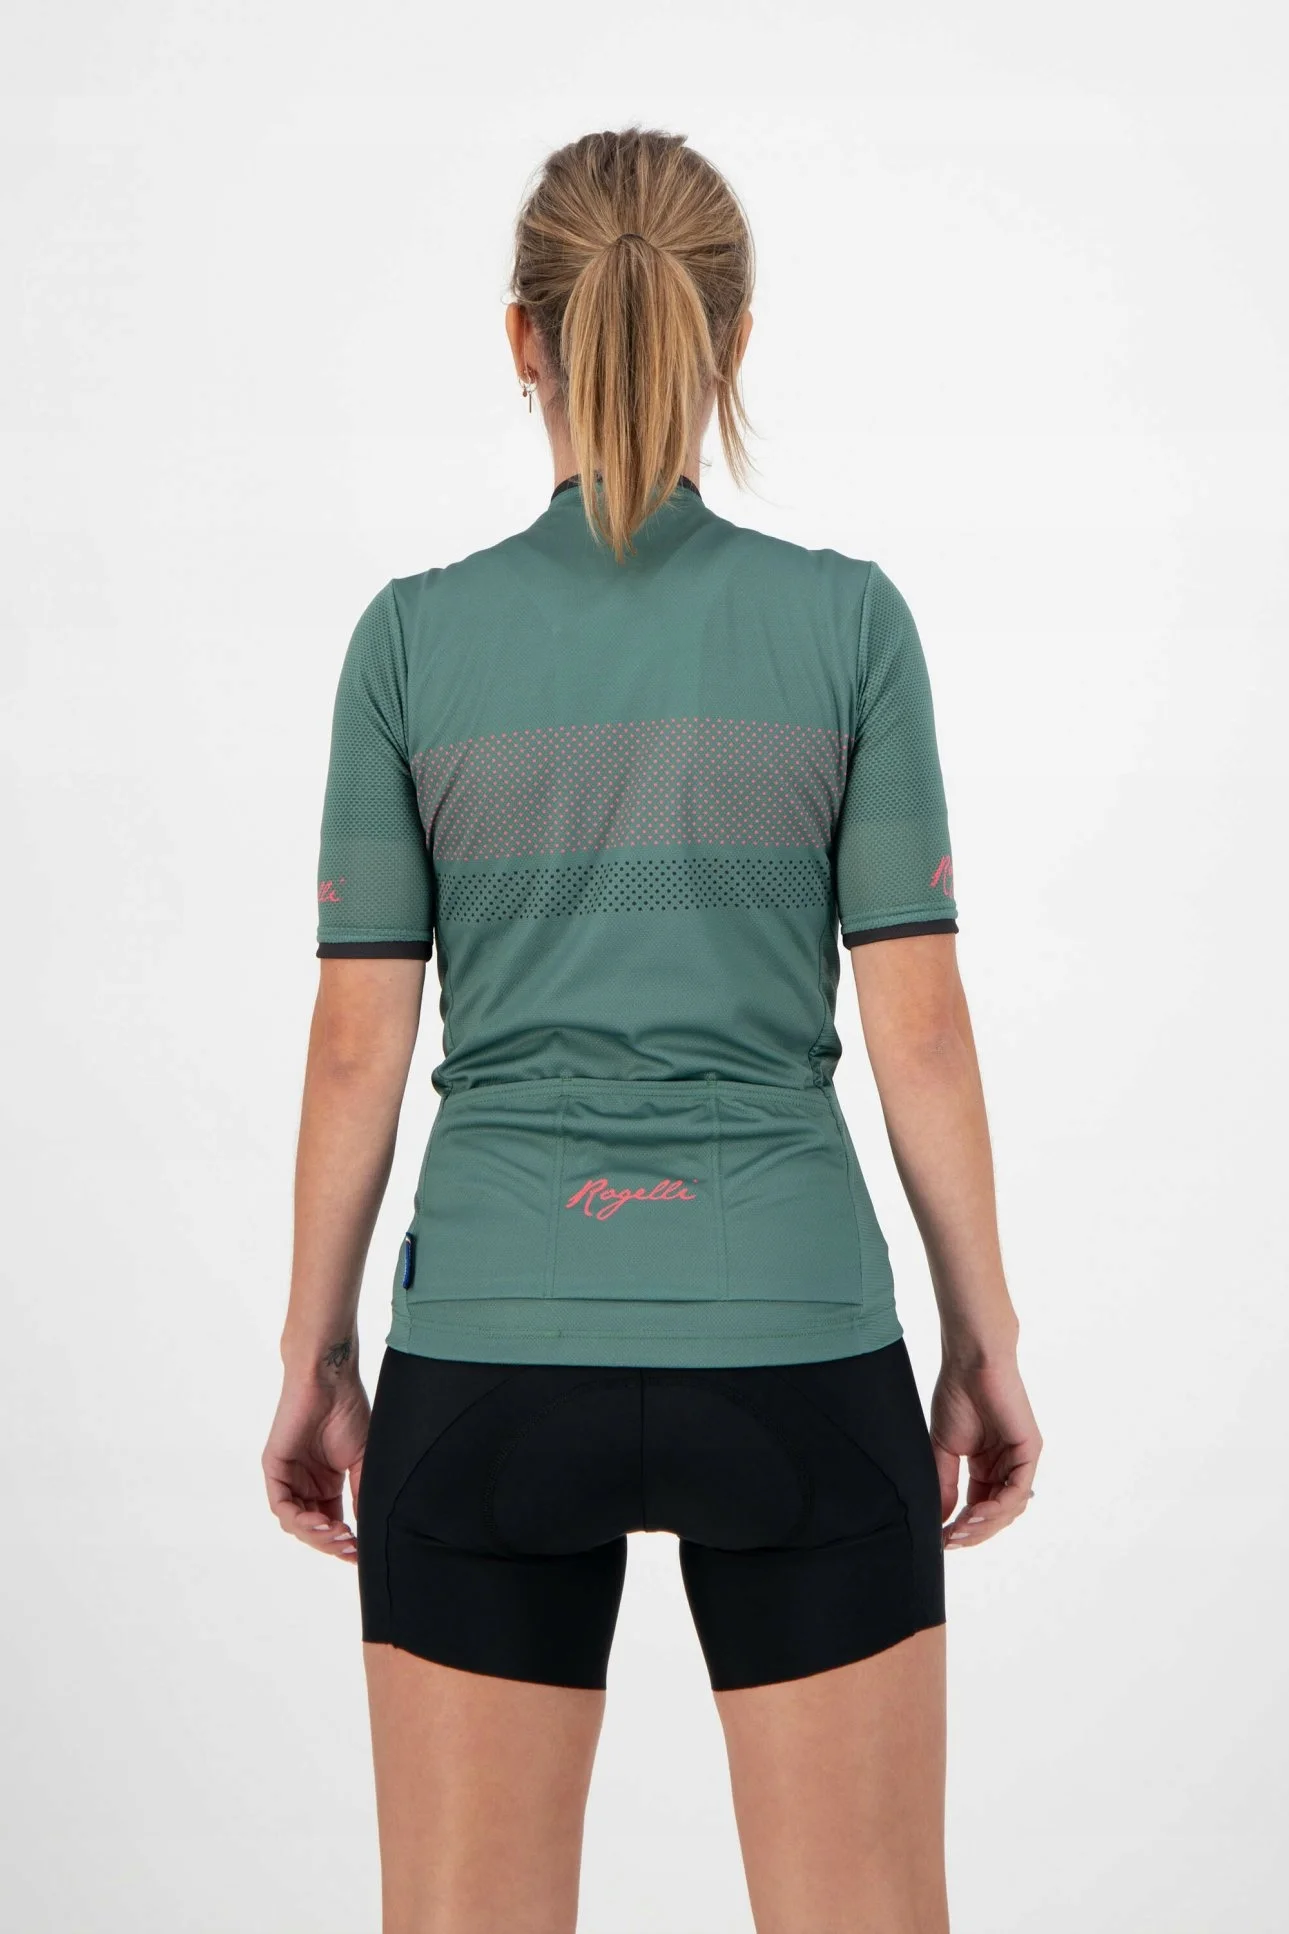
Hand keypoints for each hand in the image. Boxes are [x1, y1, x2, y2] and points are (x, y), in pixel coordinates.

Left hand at [262, 1369, 369, 1564]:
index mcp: (326, 1484)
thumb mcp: (363, 1461)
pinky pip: (281, 1506)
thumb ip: (362, 1494)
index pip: (331, 1525)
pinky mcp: (274, 1468)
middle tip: (351, 1547)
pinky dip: (300, 1520)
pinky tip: (322, 1522)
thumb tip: (369, 1530)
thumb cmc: (348, 1411)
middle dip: (331, 1544)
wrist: (330, 1379)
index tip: (360, 1555)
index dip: (343, 1544)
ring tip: (339, 1535)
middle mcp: (305, 1484)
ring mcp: (288, 1478)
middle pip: (313, 1529)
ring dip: (317, 1536)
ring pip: (296, 1523)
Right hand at [931, 1352, 1040, 1549]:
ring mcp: (1020, 1460)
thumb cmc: (956, 1395)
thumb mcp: (943, 1449)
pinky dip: (998, 1507)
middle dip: (974, 1532)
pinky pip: (1018, 1490)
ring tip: (960, 1529)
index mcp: (987, 1467)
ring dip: (985, 1524)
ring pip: (1009, 1508)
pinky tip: (976, 1512)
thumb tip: (940, 1520)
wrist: (970, 1363)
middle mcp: (1006, 1467)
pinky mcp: (1030, 1451)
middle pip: (996, 1514)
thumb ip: (944, 1484)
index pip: (980, 1509)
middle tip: (952, 1540)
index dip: (964, 1528)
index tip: (943, 1540)